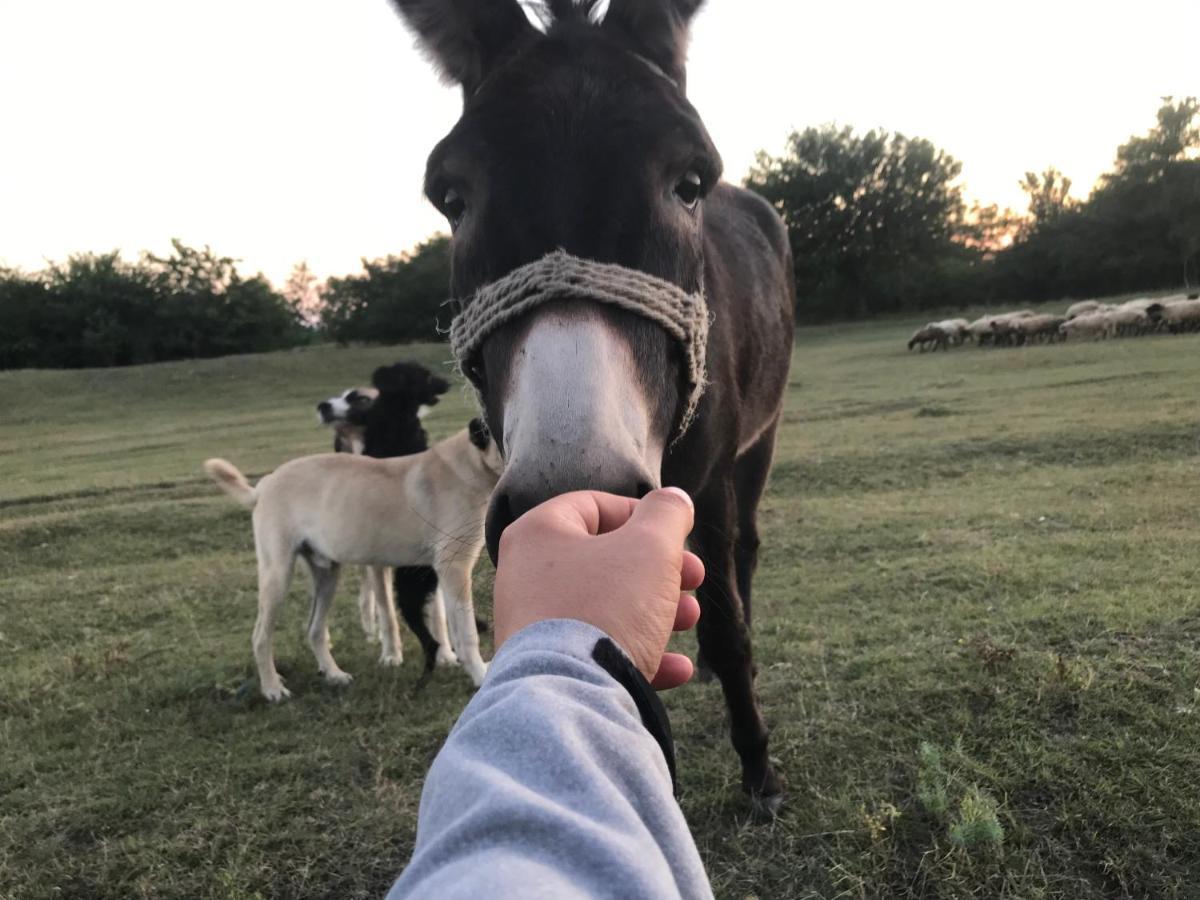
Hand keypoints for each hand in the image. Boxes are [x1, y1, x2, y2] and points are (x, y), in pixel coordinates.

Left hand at [493, 488, 703, 688]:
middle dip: (659, 571)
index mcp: (539, 534)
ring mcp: (532, 627)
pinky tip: (677, 669)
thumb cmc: (608, 607)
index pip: (594, 506)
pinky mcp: (547, 671)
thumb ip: (667, 514)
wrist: (569, 697)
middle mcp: (525, 577)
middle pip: (604, 562)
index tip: (676, 537)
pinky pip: (596, 654)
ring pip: (605, 609)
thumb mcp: (651, 546)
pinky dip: (639, 655)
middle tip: (693, 580)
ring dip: (656, 612)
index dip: (643, 517)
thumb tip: (673, 500)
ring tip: (689, 620)